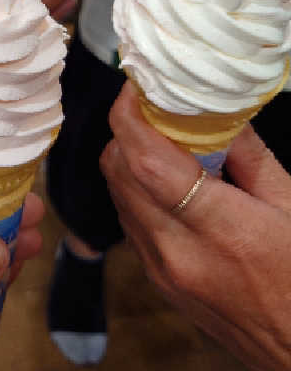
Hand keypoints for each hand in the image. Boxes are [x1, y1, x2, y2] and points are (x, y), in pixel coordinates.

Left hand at [102, 83, 290, 370]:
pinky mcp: (158, 283)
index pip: (145, 163)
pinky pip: (130, 221)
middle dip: (126, 131)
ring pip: (118, 196)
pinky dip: (136, 190)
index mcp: (223, 232)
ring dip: (128, 159)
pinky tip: (167, 180)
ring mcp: (162, 273)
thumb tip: (215, 114)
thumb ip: (251, 158)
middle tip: (153, 107)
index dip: (129, 116)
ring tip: (162, 139)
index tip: (136, 87)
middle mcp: (177, 254)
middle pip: (118, 173)